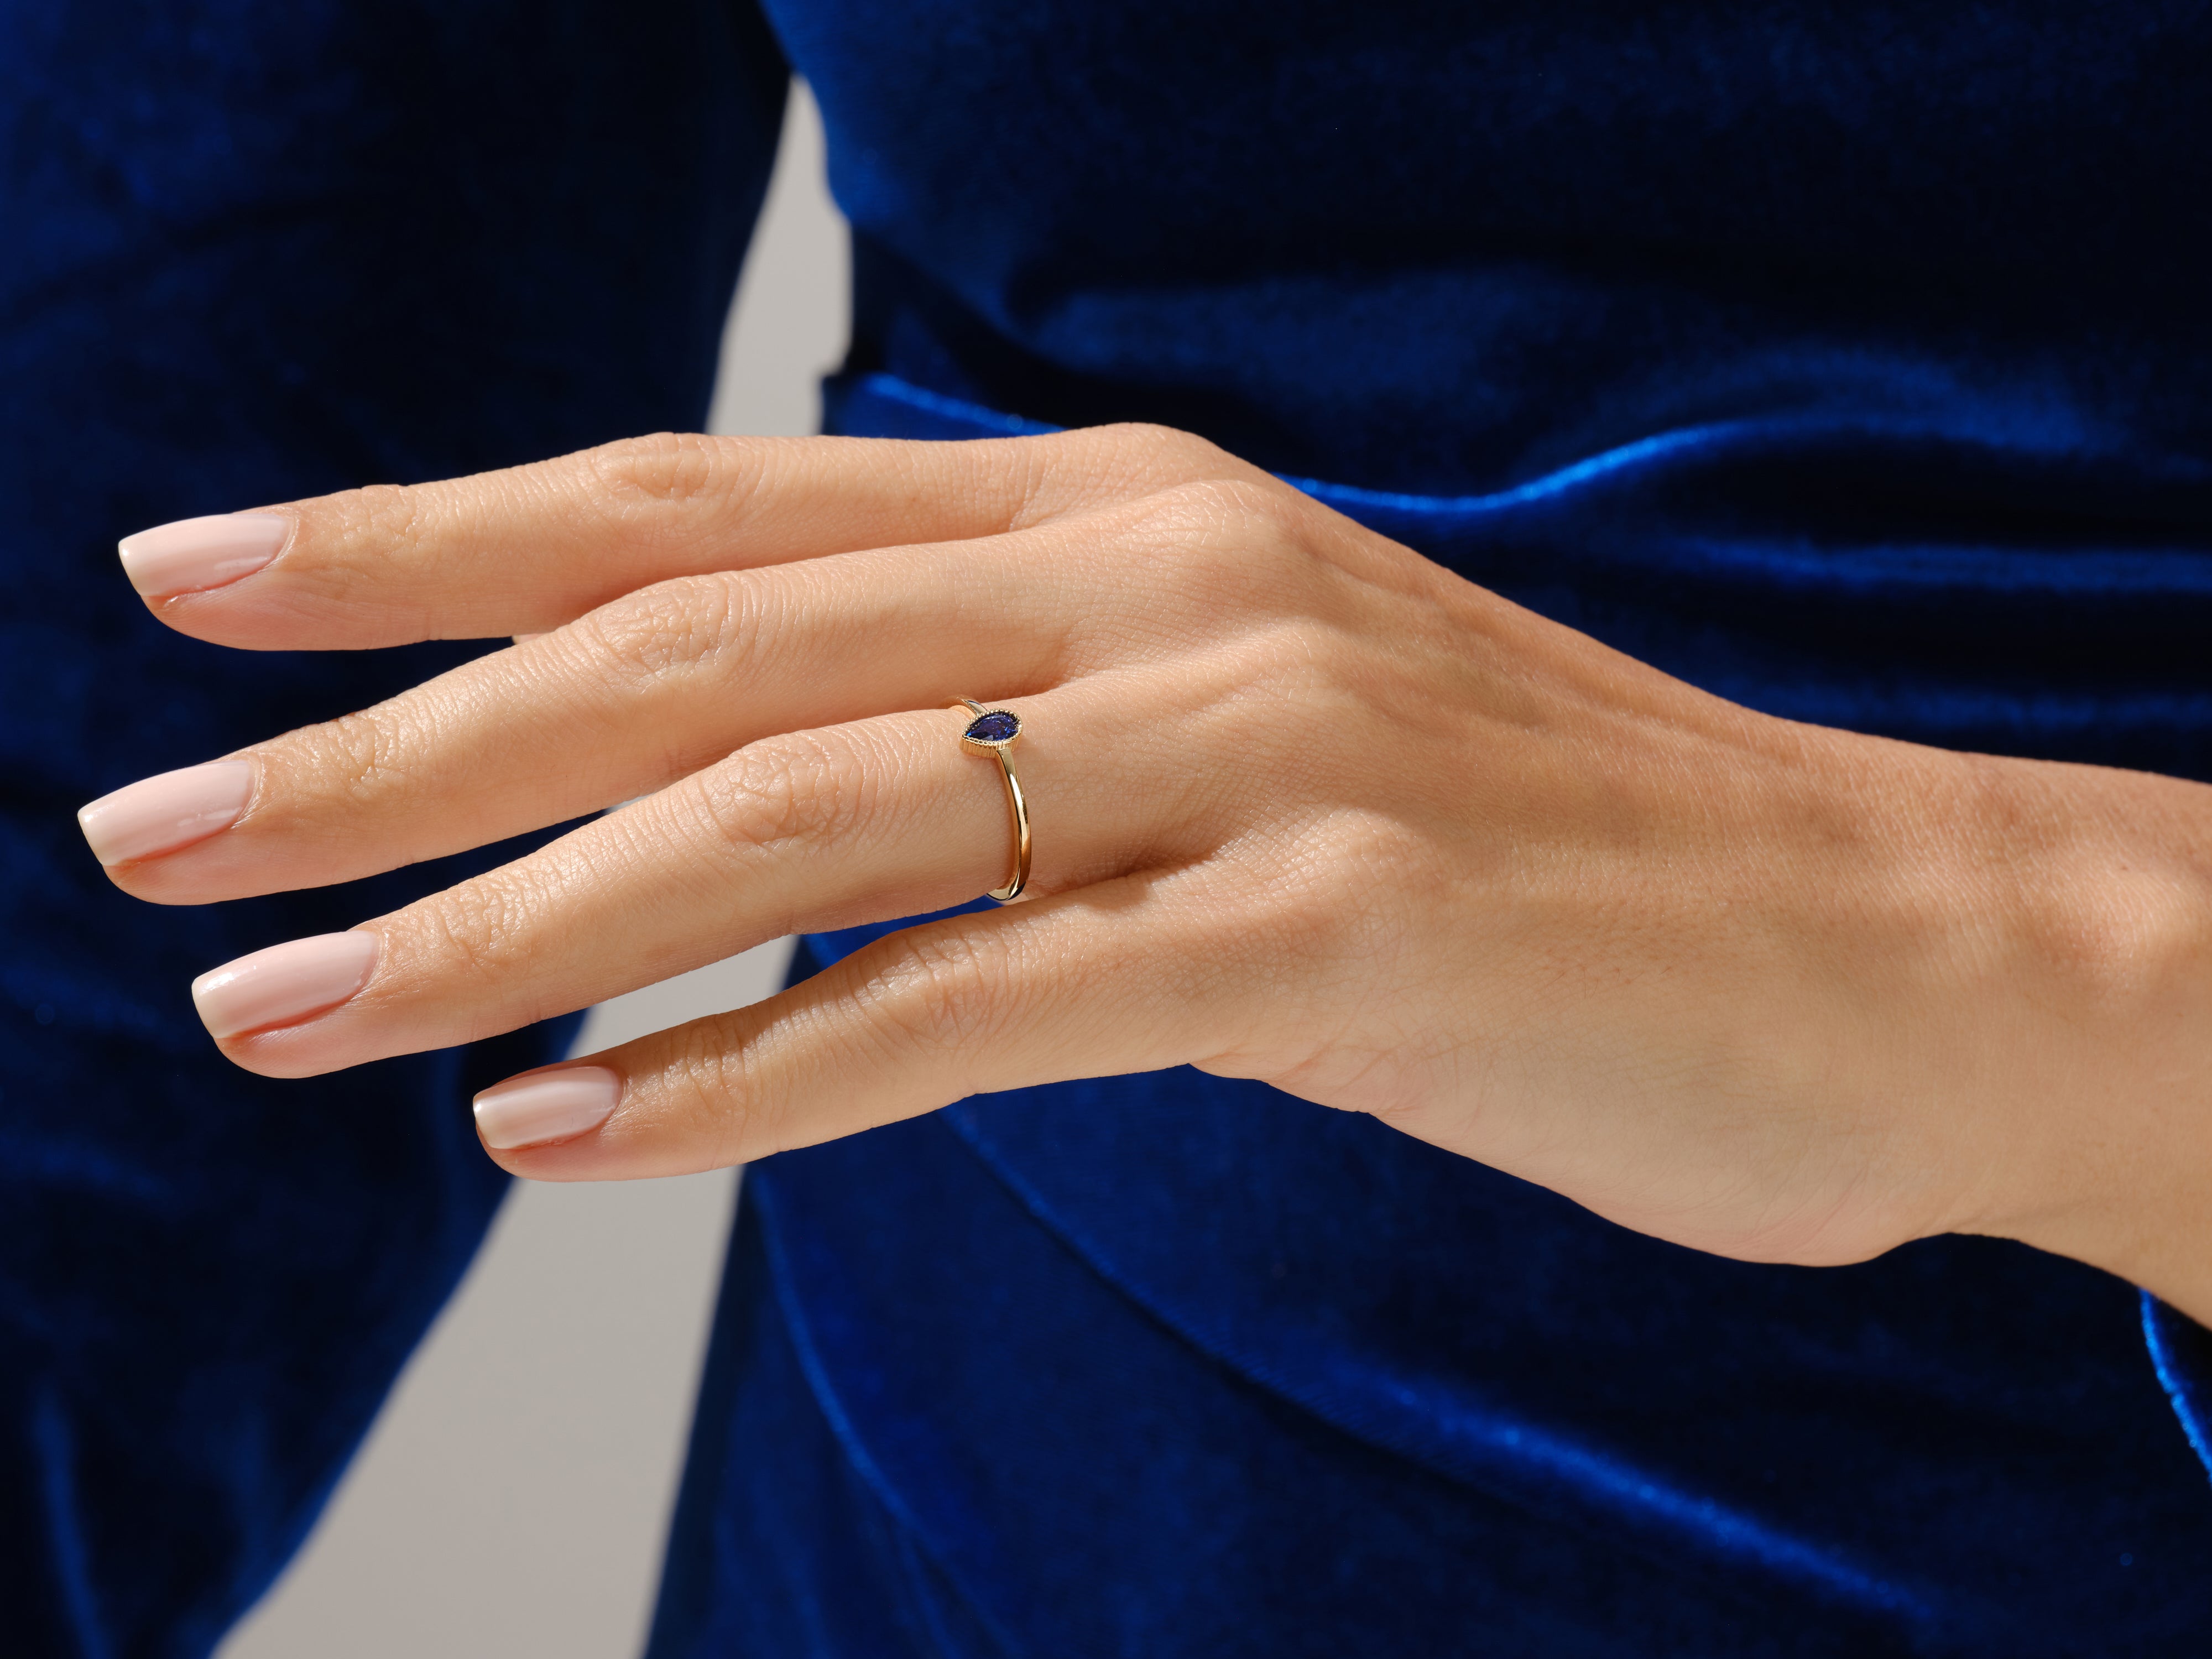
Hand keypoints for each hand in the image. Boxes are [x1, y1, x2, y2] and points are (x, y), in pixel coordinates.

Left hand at [81, 428, 2211, 1308]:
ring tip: (289, 1018)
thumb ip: (1002, 712)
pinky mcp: (1334, 942)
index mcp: (1122, 505)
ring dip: (509, 932)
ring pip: (792, 823)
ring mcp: (1256, 753)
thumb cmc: (1521, 837)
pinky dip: (750, 1075)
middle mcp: (1163, 581)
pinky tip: (562, 1132)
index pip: (699, 503)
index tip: (199, 584)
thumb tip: (729, 788)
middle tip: (153, 844)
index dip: (428, 534)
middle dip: (393, 745)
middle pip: (691, 650)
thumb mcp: (1230, 713)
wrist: (1863, 930)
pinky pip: (970, 1005)